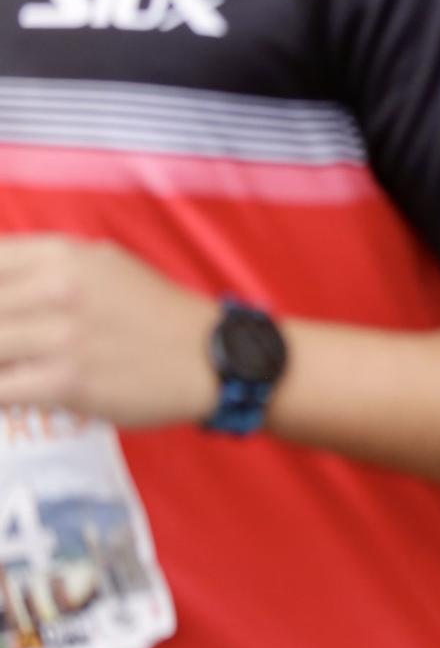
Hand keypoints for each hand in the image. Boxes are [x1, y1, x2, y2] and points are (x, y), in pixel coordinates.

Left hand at [0, 236, 219, 427]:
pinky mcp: (66, 381)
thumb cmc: (153, 313)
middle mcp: (59, 287)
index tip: (2, 311)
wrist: (211, 355)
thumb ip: (43, 268)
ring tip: (13, 364)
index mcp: (64, 255)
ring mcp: (62, 336)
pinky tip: (15, 390)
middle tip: (10, 341)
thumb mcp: (103, 265)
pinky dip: (0, 393)